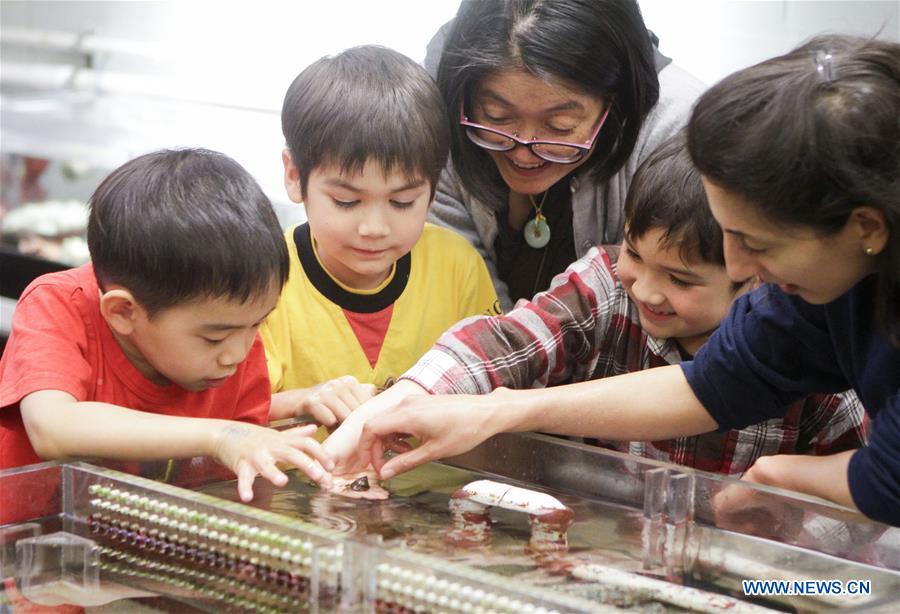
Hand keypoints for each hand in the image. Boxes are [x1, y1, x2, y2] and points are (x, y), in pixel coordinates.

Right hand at [212, 422, 334, 501]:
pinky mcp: (241, 464)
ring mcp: (256, 455)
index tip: (332, 466)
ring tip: (282, 482)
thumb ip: (296, 434)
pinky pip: (243, 477)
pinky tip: (248, 498)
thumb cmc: (255, 438)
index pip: (306, 444)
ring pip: (266, 464)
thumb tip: (314, 429)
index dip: (320, 453)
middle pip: (292, 453)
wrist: (225, 433)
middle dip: (307, 464)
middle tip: (321, 477)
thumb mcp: (278, 435)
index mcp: (283, 441)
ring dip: (274, 472)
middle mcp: (272, 446)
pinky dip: (244, 488)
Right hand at [270, 375, 376, 424]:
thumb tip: (385, 404)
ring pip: (344, 417)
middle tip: (346, 428)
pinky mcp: (313, 401)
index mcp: (349, 381)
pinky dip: (328, 426)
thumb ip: (362, 396)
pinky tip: (324, 425)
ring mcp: (326, 391)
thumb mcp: (344, 396)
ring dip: (340, 426)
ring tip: (336, 426)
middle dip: (352, 423)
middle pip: (356, 411)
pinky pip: (329, 420)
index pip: (367, 403)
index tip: (360, 424)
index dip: (364, 417)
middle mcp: (338, 383)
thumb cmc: (325, 404)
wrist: (297, 401)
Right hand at [358, 389, 511, 478]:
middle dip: (375, 447)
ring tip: (403, 455)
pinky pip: (398, 417)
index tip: (370, 466)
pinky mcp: (420, 402)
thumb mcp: (434, 452)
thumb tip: (386, 473)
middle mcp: (406, 404)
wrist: (485, 412)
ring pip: (386, 421)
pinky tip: (411, 444)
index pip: (370, 429)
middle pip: (375, 425)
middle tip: (384, 466)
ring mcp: (412, 401)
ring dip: (388, 441)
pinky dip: (398, 432)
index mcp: (406, 415)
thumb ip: (406, 462)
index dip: (365, 449)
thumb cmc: (465, 430)